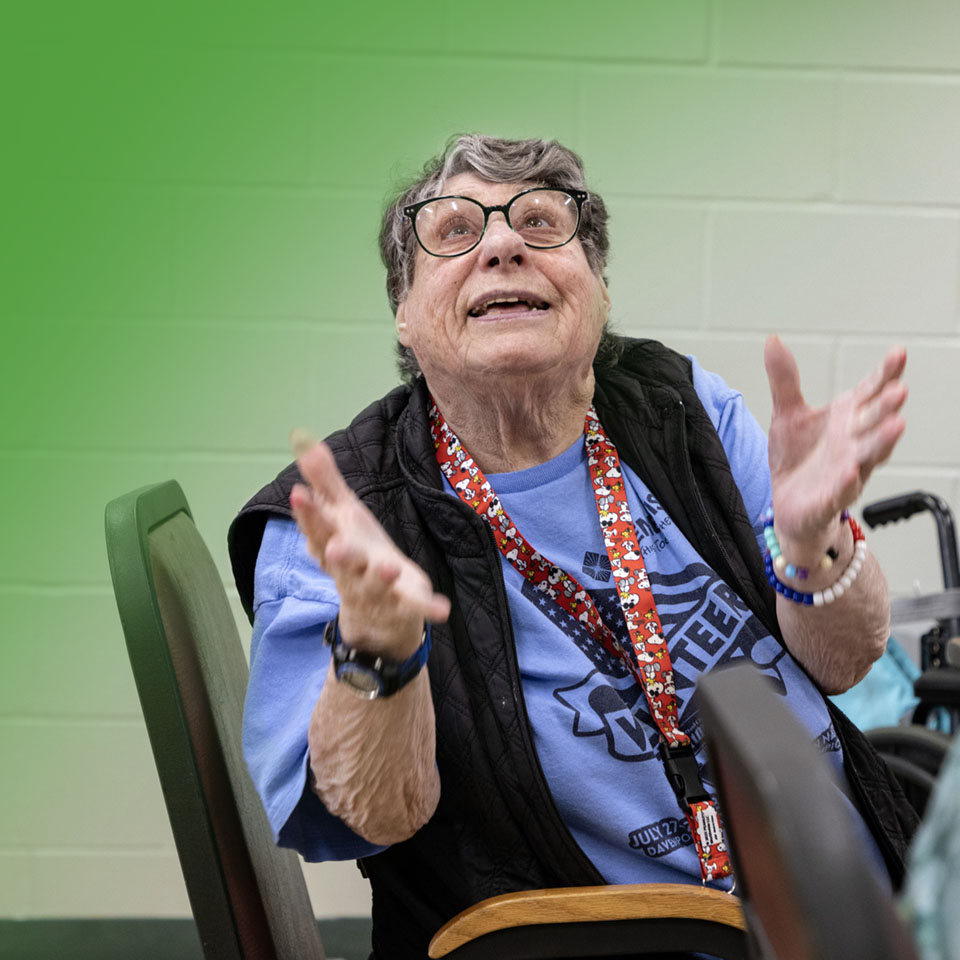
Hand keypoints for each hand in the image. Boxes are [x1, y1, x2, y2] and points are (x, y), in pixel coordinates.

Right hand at [289, 436, 450, 655]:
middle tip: (335, 545)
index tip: (299, 494)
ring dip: (380, 577)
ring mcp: (376, 592)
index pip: (316, 530)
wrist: (375, 613)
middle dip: (339, 554)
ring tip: (388, 566)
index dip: (307, 515)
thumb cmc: (355, 553)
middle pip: (341, 563)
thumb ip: (326, 482)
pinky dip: (426, 607)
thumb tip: (305, 442)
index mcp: (333, 546)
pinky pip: (414, 607)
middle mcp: (349, 572)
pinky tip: (441, 609)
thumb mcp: (342, 515)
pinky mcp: (402, 606)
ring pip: (375, 585)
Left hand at [764, 335, 906, 542]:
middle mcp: (853, 444)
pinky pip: (840, 492)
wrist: (788, 506)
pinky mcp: (829, 500)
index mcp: (846, 420)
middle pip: (875, 423)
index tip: (898, 354)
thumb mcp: (787, 415)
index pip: (870, 393)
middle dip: (887, 407)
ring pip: (869, 457)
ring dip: (882, 442)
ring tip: (896, 425)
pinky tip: (851, 471)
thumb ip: (784, 380)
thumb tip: (773, 341)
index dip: (884, 375)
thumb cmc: (796, 458)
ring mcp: (845, 473)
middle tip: (900, 390)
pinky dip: (847, 483)